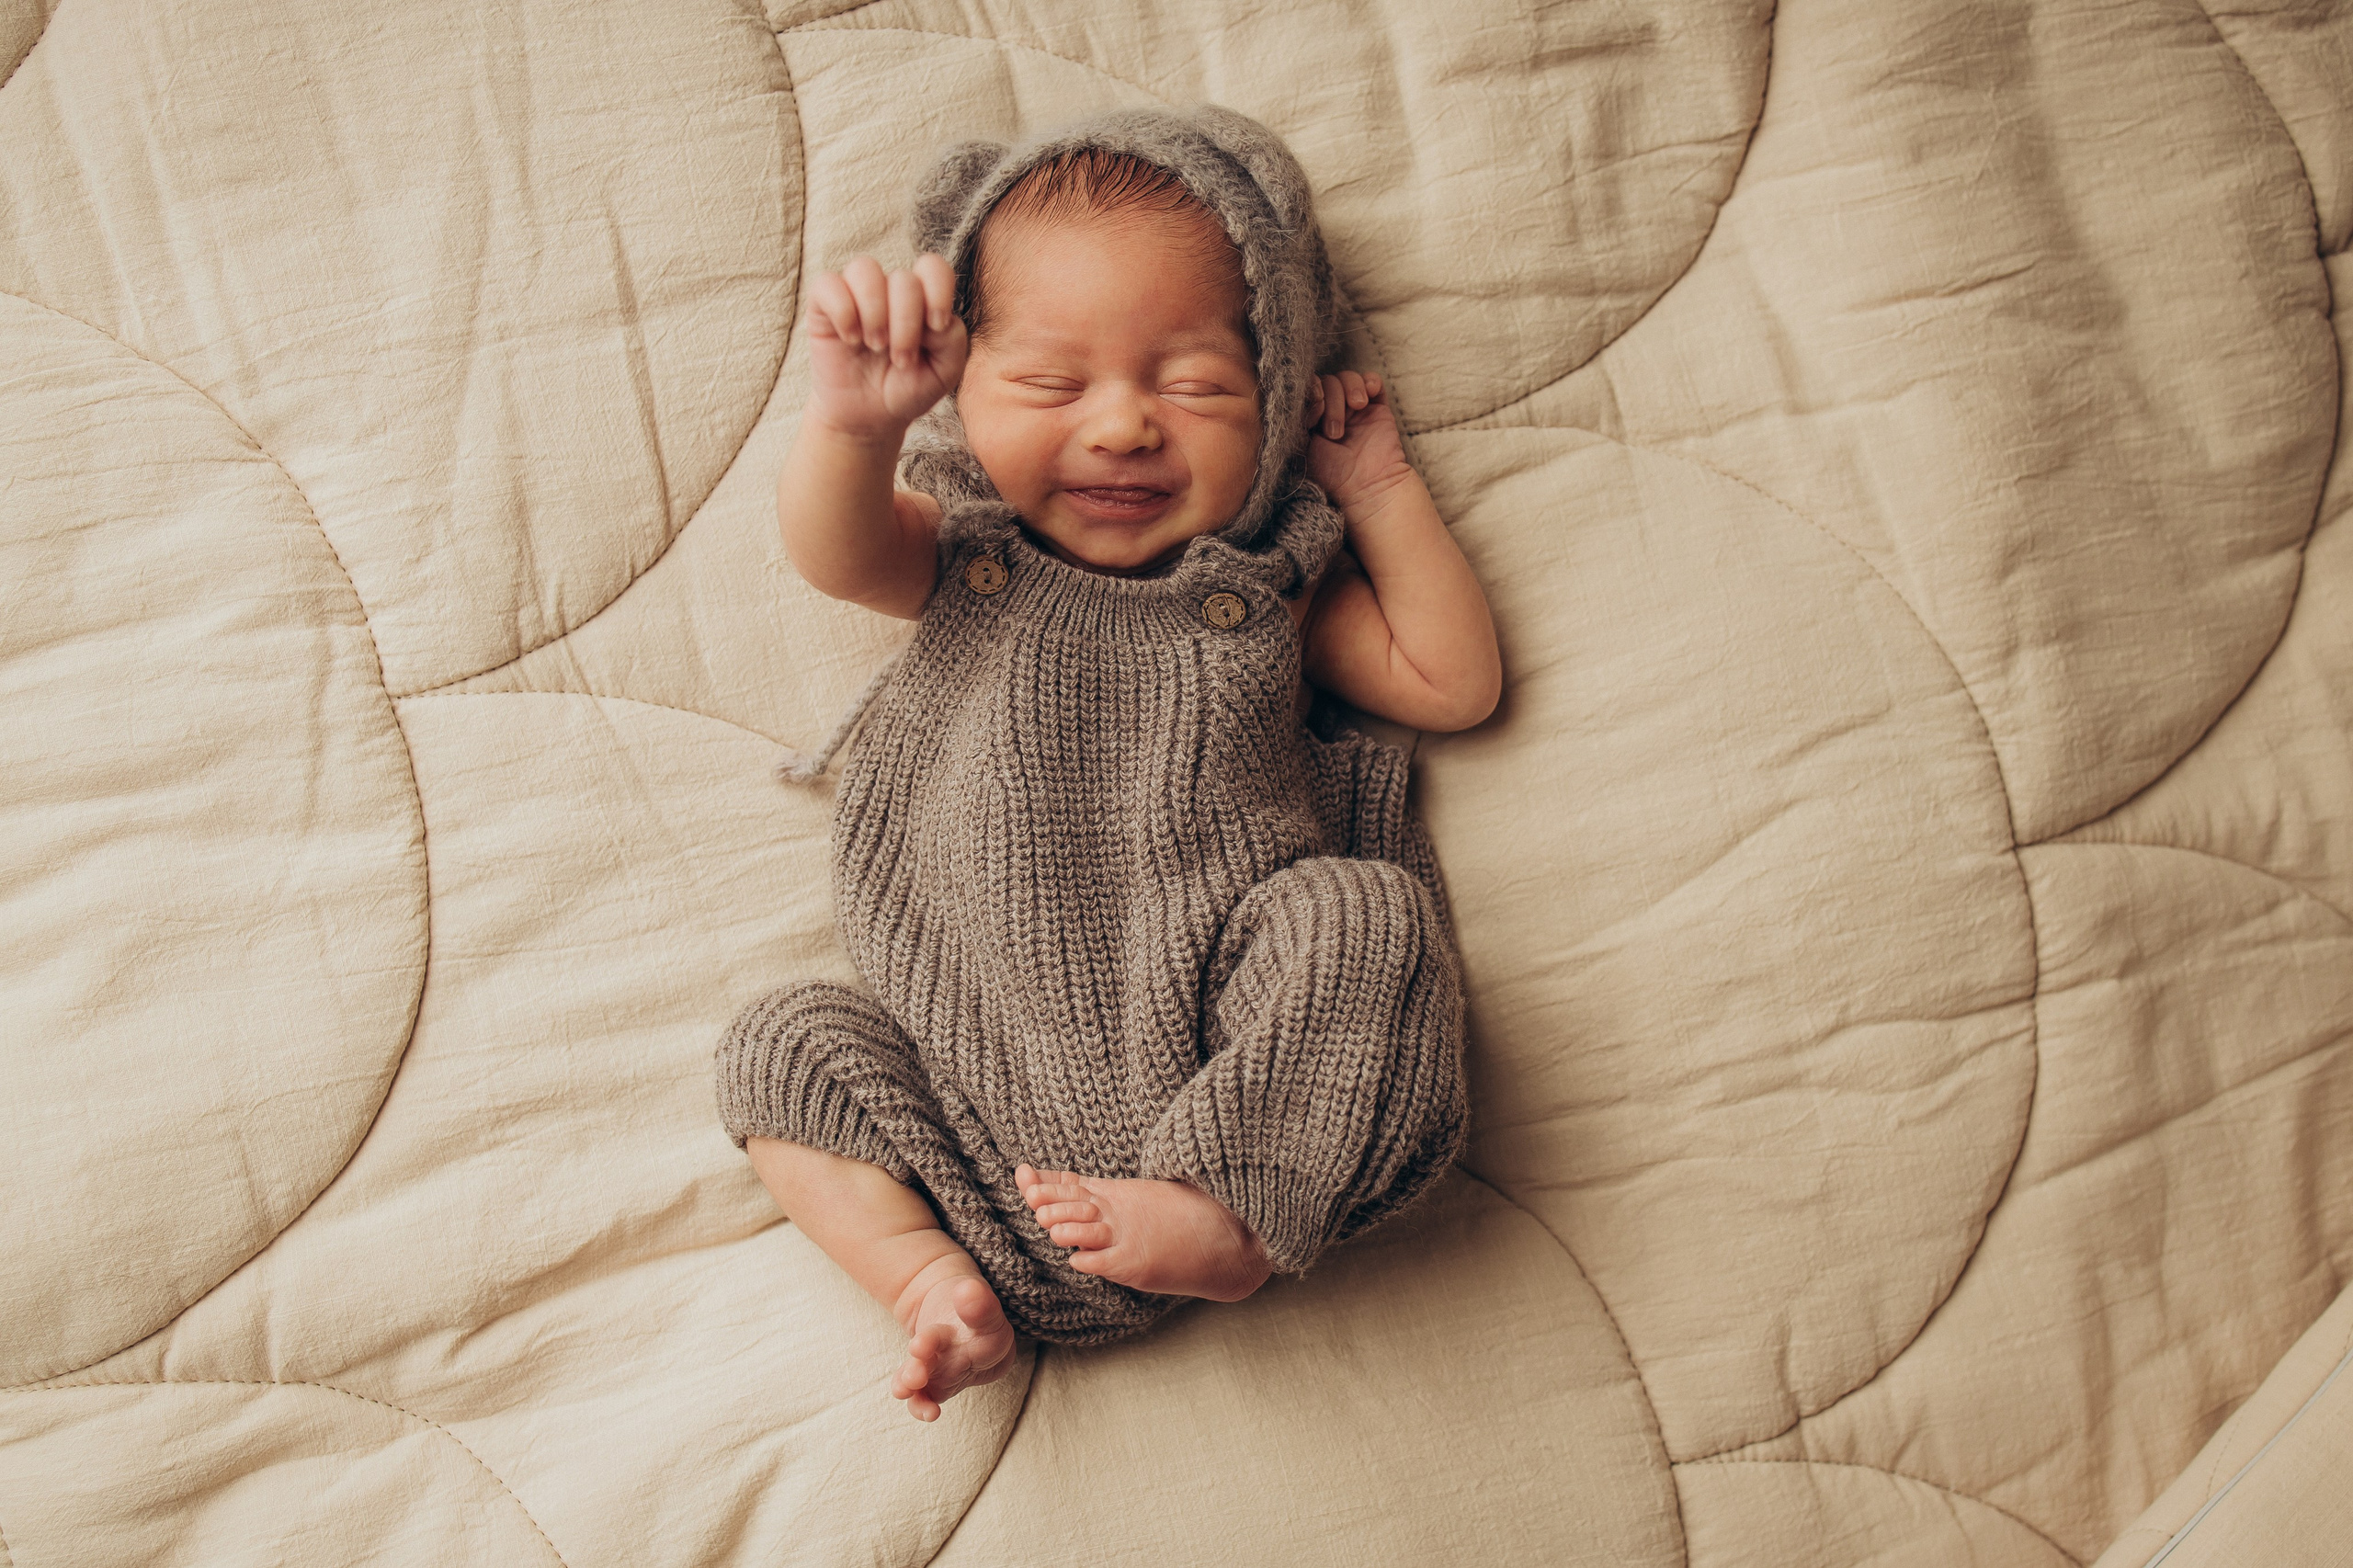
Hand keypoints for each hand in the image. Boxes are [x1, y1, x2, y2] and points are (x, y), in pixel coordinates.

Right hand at [805, 254, 968, 442]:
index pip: (933, 268)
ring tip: (874, 346)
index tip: (936, 327)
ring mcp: (856, 294)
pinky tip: (850, 339)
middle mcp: (889, 290)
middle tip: (901, 360)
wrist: (868, 418)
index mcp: (923, 299)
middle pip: (904, 279)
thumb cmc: (907, 390)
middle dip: (906, 324)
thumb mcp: (944, 372)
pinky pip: (828, 284)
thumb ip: (953, 339)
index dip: (938, 292)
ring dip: (874, 312)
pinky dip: (842, 311)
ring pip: (864, 269)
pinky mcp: (823, 305)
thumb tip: (932, 317)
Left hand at [1306, 371, 1412, 511]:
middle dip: (1330, 402)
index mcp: (1312, 420)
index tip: (1313, 419)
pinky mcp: (1377, 407)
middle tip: (1335, 432)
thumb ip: (1297, 418)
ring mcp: (1355, 409)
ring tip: (1357, 409)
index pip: (1307, 390)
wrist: (1367, 486)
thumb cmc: (1332, 474)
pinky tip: (1368, 395)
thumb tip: (1299, 392)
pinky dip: (1370, 381)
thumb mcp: (1303, 446)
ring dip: (1349, 390)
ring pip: (1347, 378)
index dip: (1310, 394)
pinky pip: (1373, 381)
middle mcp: (1332, 411)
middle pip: (1327, 382)